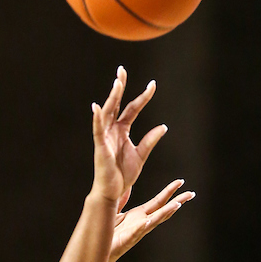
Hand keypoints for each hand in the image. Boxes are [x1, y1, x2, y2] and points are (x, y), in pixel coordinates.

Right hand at [90, 66, 167, 204]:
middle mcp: (112, 130)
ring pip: (107, 113)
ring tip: (117, 83)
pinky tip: (97, 107)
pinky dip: (97, 119)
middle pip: (116, 104)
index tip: (153, 84)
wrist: (113, 192)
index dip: (143, 96)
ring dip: (112, 98)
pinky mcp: (100, 146)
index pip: (133, 108)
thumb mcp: (141, 155)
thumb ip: (150, 140)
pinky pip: (97, 130)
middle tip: (122, 69)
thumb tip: (163, 127)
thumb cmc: (123, 175)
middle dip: (119, 87)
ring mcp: (105, 137)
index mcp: (122, 130)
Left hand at [108, 180, 193, 261]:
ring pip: (155, 220)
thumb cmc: (108, 231)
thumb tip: (127, 184)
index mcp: (140, 214)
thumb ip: (122, 198)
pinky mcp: (127, 239)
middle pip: (163, 210)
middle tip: (191, 194)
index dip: (169, 191)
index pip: (159, 201)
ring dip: (166, 212)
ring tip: (177, 204)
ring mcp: (137, 231)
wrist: (100, 248)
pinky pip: (136, 232)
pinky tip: (149, 220)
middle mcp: (142, 222)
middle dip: (177, 201)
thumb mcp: (116, 210)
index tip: (180, 182)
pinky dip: (143, 226)